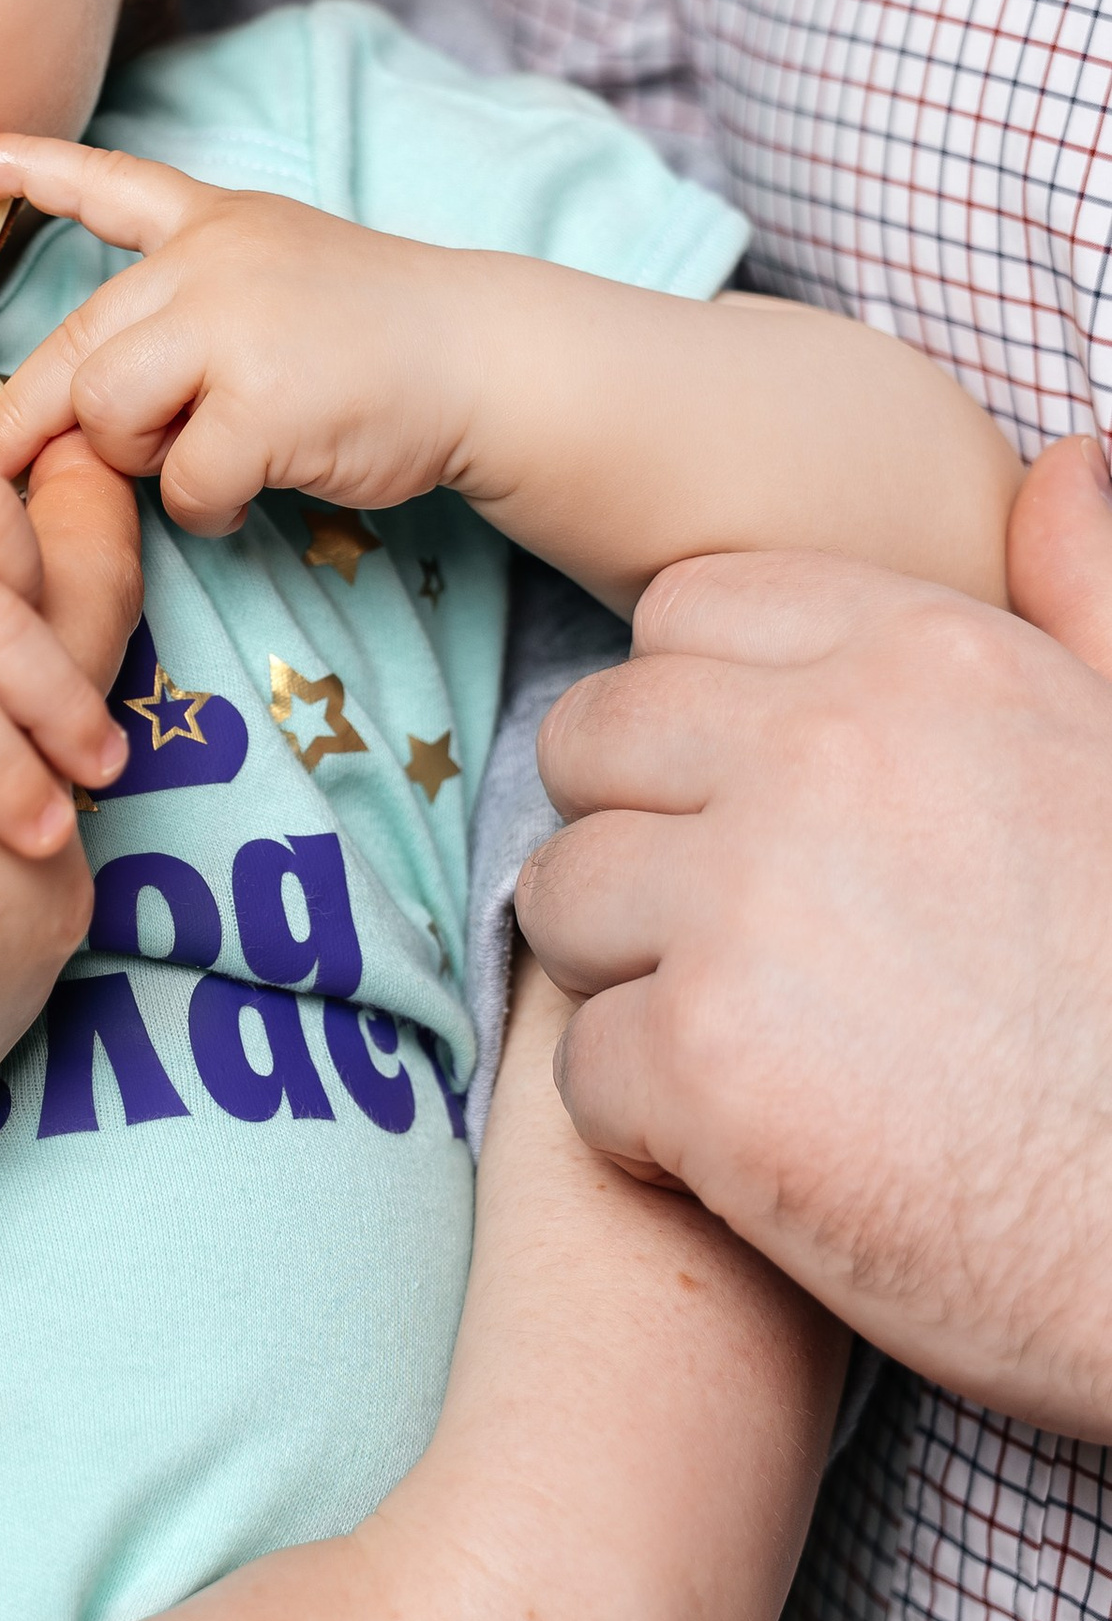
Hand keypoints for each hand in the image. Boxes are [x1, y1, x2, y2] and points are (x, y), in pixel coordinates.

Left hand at [0, 134, 464, 538]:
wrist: (484, 360)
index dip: (23, 169)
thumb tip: (73, 409)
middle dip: (27, 419)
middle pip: (73, 349)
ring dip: (142, 460)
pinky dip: (208, 506)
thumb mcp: (275, 276)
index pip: (105, 184)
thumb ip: (181, 312)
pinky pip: (182, 483)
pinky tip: (254, 488)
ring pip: (108, 415)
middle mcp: (211, 263)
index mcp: (213, 224)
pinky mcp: (262, 405)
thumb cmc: (377, 337)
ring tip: (204, 456)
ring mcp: (235, 330)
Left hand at [524, 436, 1111, 1432]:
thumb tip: (1063, 465)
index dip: (694, 721)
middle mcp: (826, 751)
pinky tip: (751, 1155)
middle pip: (590, 740)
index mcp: (930, 661)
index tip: (752, 809)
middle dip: (636, 836)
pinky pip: (576, 1065)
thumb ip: (1083, 602)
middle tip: (733, 943)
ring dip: (626, 978)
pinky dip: (642, 1126)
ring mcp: (749, 903)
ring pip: (560, 894)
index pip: (685, 614)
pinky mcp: (701, 1064)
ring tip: (749, 1048)